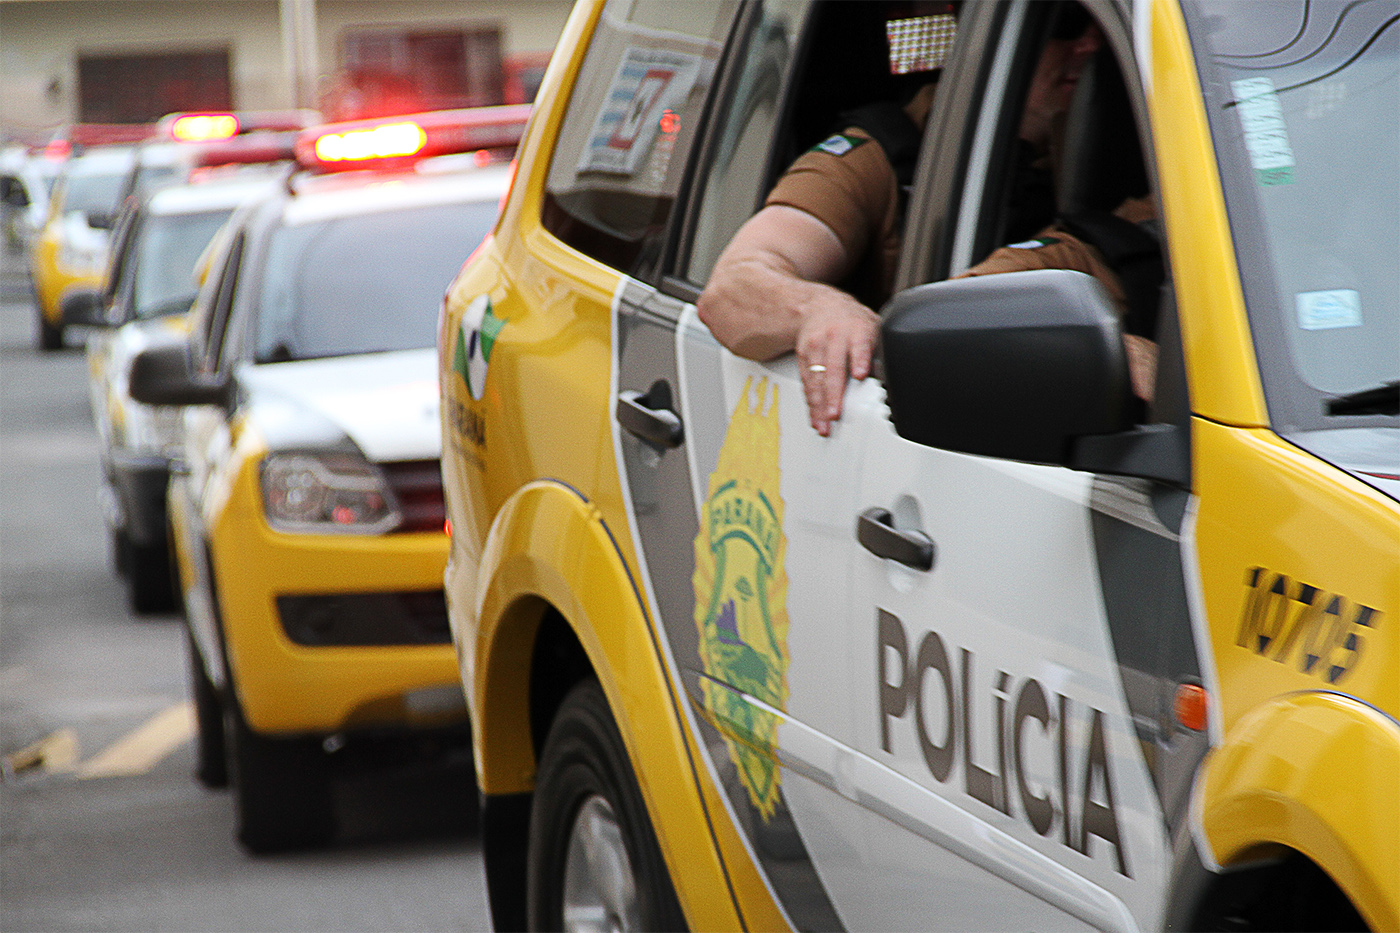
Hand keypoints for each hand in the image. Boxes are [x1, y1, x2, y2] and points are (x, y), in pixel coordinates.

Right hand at [795, 299, 879, 435]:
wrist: (819, 305)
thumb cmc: (851, 321)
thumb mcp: (872, 327)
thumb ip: (879, 351)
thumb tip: (890, 378)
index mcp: (857, 330)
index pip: (859, 346)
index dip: (860, 360)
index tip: (860, 375)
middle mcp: (834, 338)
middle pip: (833, 369)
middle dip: (833, 394)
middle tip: (835, 414)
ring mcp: (816, 347)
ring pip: (816, 379)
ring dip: (819, 405)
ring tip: (824, 424)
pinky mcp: (803, 356)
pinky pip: (807, 383)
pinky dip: (811, 403)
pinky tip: (816, 417)